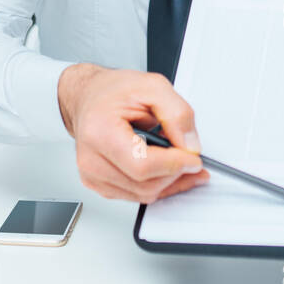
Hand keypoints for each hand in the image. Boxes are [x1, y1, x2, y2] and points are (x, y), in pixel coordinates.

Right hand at [57, 63, 210, 202]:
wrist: (90, 98)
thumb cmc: (113, 92)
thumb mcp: (153, 87)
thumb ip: (177, 114)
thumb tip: (190, 145)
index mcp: (100, 132)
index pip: (142, 165)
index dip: (174, 164)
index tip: (194, 159)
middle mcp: (91, 159)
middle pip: (145, 184)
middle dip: (176, 173)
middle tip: (192, 157)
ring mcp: (92, 176)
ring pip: (143, 194)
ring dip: (169, 182)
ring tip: (181, 162)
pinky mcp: (99, 185)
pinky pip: (136, 196)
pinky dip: (157, 185)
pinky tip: (166, 170)